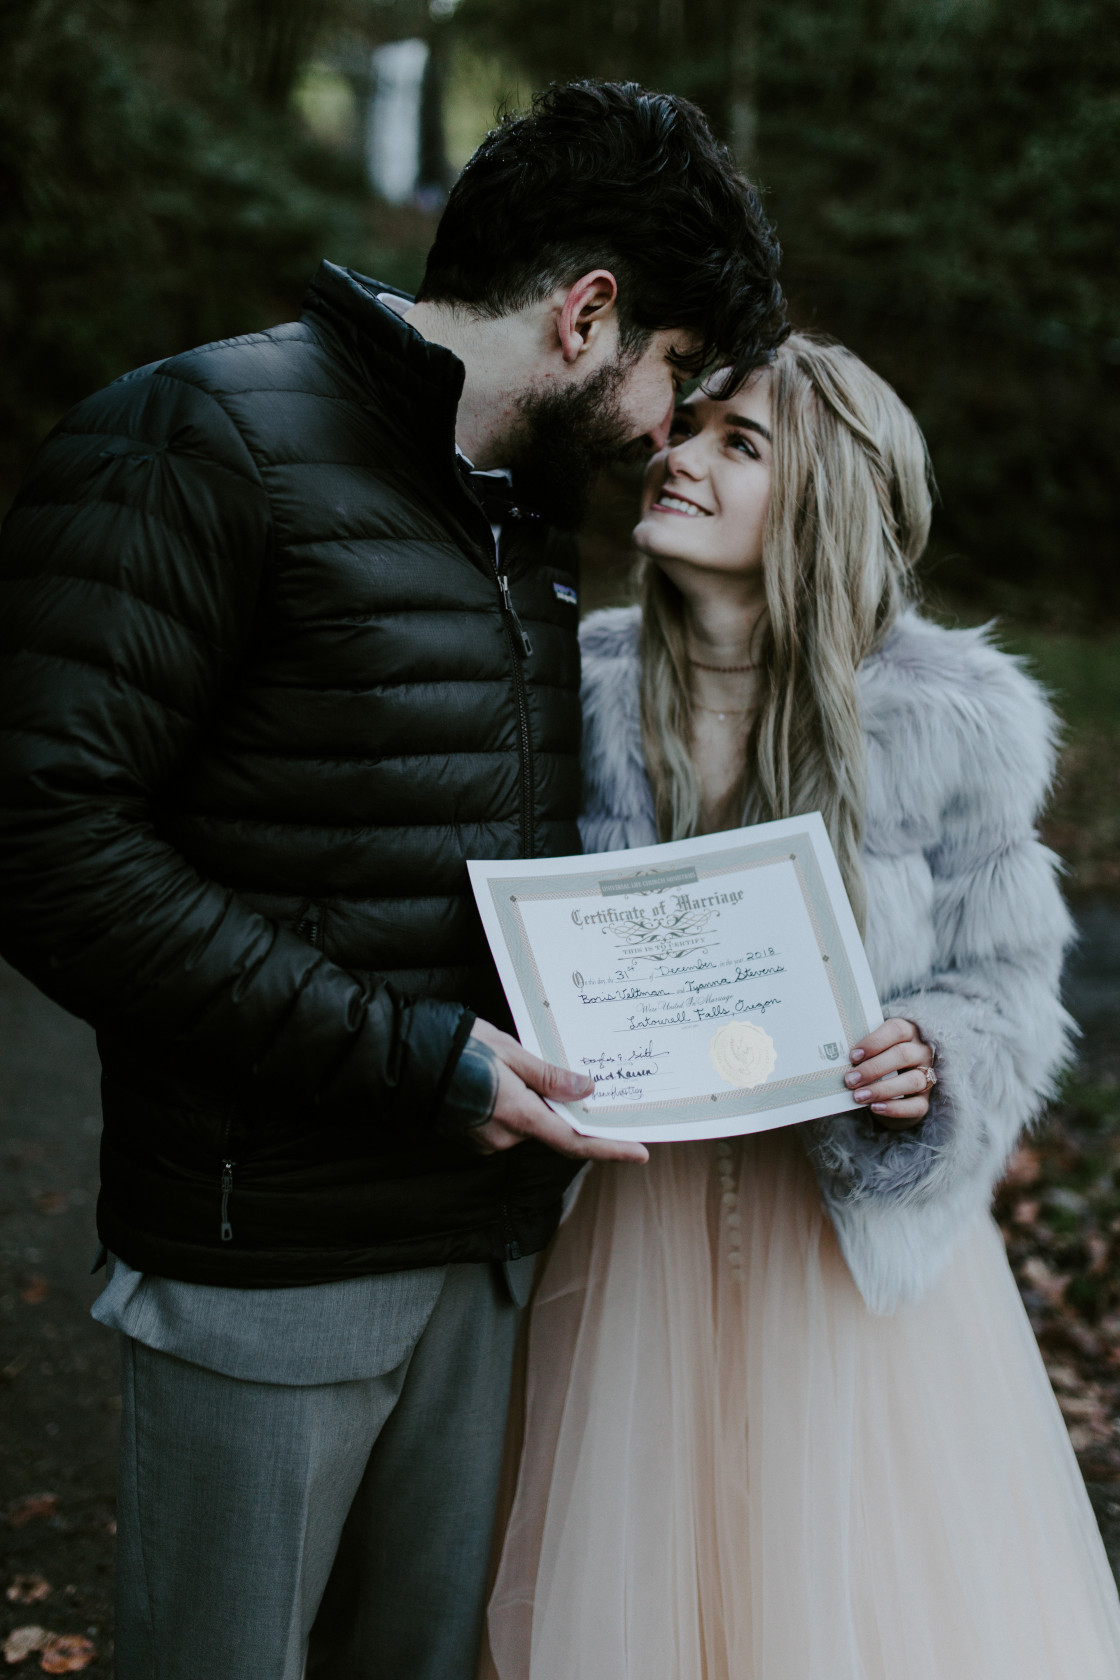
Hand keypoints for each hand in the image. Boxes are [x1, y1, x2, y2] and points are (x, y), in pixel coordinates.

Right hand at [466, 1019, 648, 1163]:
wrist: (407, 1059)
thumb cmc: (459, 1048)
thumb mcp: (512, 1052)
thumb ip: (550, 1076)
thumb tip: (587, 1091)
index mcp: (520, 1116)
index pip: (575, 1141)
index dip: (610, 1148)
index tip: (639, 1152)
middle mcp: (505, 1137)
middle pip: (550, 1129)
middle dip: (561, 1108)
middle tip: (570, 1076)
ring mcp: (486, 1141)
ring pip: (527, 1124)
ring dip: (534, 1103)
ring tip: (521, 1067)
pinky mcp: (473, 1136)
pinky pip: (507, 1124)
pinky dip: (515, 1106)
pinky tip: (504, 1080)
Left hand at [844, 1017, 935, 1129]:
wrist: (892, 1090)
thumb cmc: (877, 1061)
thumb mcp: (873, 1051)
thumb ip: (863, 1051)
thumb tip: (837, 1058)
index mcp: (909, 1032)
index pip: (897, 1029)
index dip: (874, 1042)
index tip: (853, 1056)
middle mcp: (922, 1052)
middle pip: (903, 1055)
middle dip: (873, 1068)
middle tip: (850, 1079)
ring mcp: (928, 1076)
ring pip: (912, 1080)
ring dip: (882, 1089)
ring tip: (858, 1096)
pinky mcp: (925, 1100)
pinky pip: (915, 1105)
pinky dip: (894, 1108)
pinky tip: (874, 1107)